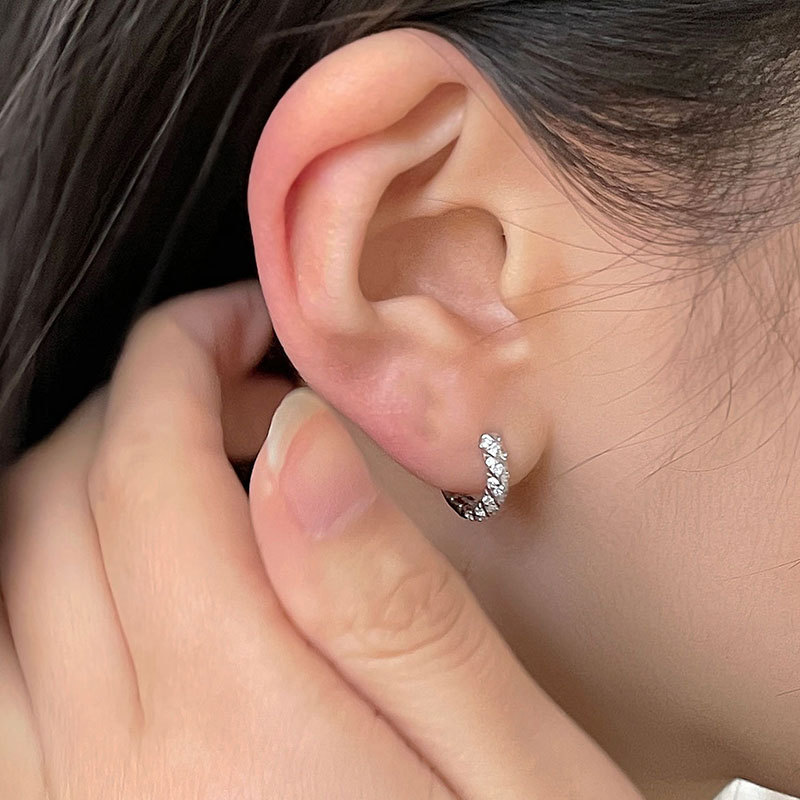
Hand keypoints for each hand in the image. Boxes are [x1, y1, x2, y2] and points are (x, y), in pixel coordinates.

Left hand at [0, 281, 642, 797]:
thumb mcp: (511, 763)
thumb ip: (392, 599)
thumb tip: (298, 440)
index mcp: (241, 728)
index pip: (143, 471)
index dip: (178, 361)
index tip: (237, 322)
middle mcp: (115, 777)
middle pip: (50, 510)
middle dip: (130, 402)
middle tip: (229, 379)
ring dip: (71, 482)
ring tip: (181, 458)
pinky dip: (27, 586)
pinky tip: (116, 567)